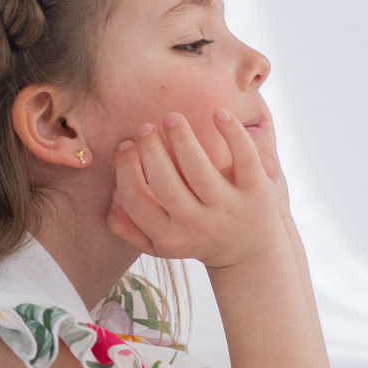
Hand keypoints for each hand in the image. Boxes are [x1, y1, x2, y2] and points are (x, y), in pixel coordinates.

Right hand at [106, 110, 290, 271]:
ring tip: (172, 117)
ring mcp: (229, 207)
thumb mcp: (159, 244)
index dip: (126, 170)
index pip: (136, 200)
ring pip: (200, 170)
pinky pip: (244, 158)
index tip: (126, 145)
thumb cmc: (196, 238)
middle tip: (145, 128)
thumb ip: (128, 227)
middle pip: (165, 185)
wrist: (251, 253)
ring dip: (182, 139)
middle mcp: (198, 224)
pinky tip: (218, 113)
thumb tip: (111, 198)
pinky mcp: (256, 190)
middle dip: (151, 151)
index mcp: (170, 236)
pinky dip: (232, 133)